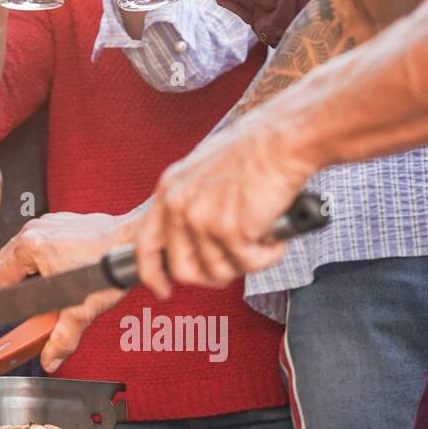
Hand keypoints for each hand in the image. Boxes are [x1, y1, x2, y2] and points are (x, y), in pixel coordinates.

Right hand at [0, 212, 143, 372]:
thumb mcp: (82, 309)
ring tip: (34, 291)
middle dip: (6, 288)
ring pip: (17, 253)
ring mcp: (45, 225)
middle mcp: (33, 232)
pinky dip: (36, 260)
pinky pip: (35, 243)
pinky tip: (50, 273)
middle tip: (16, 308)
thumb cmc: (110, 265)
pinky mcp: (57, 223)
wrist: (132, 240)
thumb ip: (62, 338)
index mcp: (30, 249)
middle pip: (2, 265)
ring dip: (20, 273)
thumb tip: (50, 358)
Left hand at [132, 114, 315, 293]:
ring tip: (263, 239)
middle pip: (182, 269)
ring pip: (219, 272)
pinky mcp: (230, 230)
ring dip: (246, 263)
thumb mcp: (204, 172)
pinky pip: (249, 264)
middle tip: (236, 264)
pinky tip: (276, 236)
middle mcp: (178, 205)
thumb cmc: (254, 151)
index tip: (163, 289)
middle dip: (211, 276)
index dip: (152, 272)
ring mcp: (201, 219)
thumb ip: (192, 203)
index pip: (145, 243)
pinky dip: (268, 256)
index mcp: (169, 189)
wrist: (282, 139)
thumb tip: (195, 241)